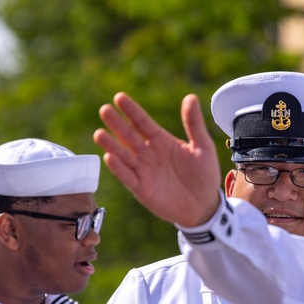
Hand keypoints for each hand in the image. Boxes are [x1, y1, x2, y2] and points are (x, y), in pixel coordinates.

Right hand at [95, 92, 220, 226]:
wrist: (204, 206)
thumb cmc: (204, 175)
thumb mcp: (203, 147)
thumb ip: (194, 124)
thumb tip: (190, 97)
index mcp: (161, 141)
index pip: (142, 122)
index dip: (131, 110)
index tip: (119, 97)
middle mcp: (148, 153)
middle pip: (129, 136)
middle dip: (117, 123)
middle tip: (104, 110)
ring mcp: (143, 171)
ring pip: (124, 155)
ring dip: (111, 144)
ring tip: (99, 133)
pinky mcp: (141, 189)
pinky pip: (127, 177)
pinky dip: (118, 168)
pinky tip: (110, 157)